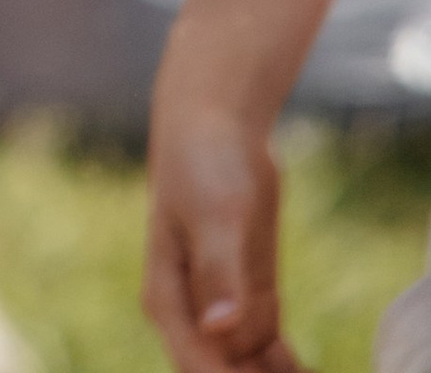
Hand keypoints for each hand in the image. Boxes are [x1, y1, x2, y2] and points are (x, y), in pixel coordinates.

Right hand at [142, 81, 305, 372]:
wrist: (218, 126)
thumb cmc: (203, 164)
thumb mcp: (216, 216)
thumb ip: (219, 273)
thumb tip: (219, 330)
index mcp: (167, 301)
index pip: (198, 368)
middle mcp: (190, 314)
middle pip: (226, 372)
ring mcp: (222, 309)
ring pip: (250, 367)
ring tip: (308, 372)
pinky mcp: (250, 298)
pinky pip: (269, 350)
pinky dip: (285, 367)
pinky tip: (305, 370)